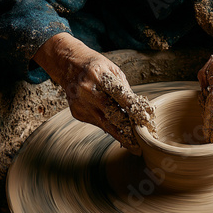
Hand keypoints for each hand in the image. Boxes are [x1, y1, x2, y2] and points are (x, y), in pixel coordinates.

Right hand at [33, 33, 154, 153]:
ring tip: (134, 146)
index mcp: (98, 75)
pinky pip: (97, 123)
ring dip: (120, 135)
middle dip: (127, 128)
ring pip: (104, 124)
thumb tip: (138, 108)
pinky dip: (109, 128)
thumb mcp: (112, 69)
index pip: (119, 94)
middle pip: (110, 113)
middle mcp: (87, 90)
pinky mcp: (77, 113)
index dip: (132, 107)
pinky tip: (119, 133)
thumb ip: (124, 88)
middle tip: (140, 142)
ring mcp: (80, 103)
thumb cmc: (96, 67)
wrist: (67, 66)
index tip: (144, 118)